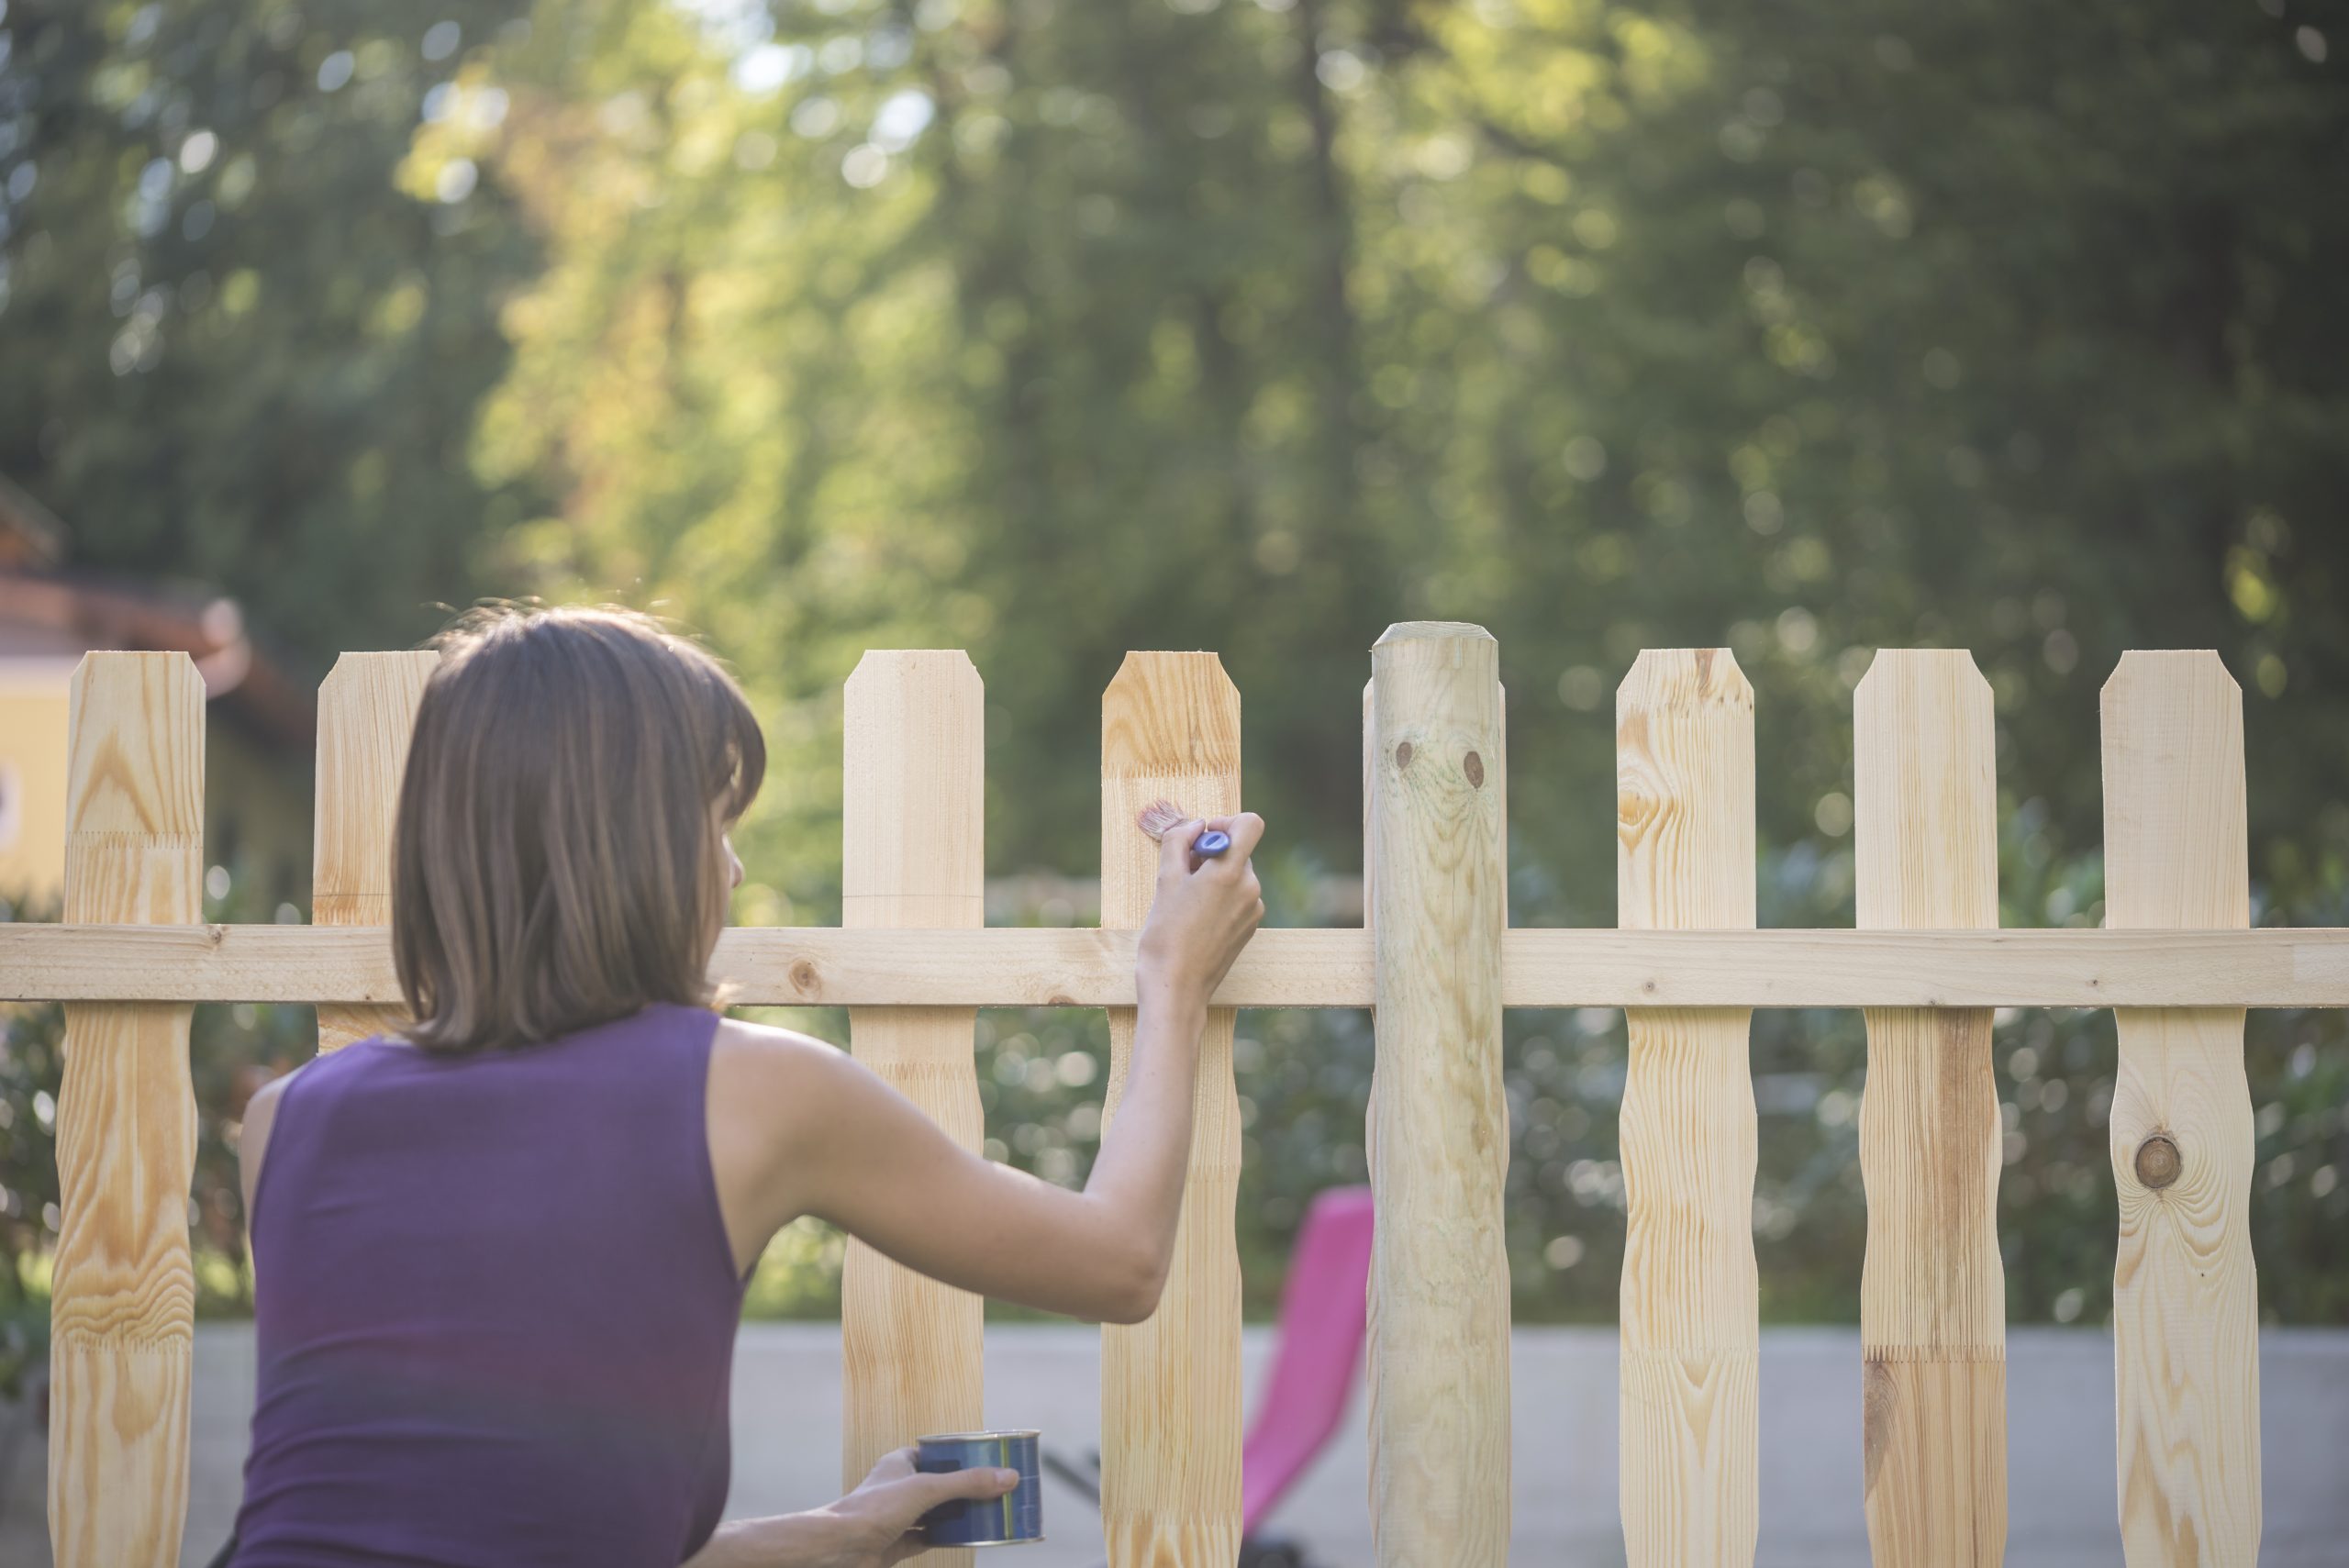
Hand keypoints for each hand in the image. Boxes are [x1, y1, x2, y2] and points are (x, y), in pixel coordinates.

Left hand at [828, 1448, 1019, 1566]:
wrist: (841, 1547)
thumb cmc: (876, 1508)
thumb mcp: (927, 1489)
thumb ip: (967, 1483)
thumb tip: (1008, 1477)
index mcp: (901, 1463)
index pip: (935, 1454)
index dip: (959, 1457)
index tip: (986, 1463)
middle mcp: (899, 1487)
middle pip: (939, 1486)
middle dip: (964, 1490)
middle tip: (994, 1492)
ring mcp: (897, 1516)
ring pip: (934, 1513)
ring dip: (957, 1516)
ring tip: (987, 1515)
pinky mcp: (897, 1542)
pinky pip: (928, 1538)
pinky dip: (945, 1538)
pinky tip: (966, 1539)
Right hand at [1135, 811, 1265, 1004]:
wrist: (1177, 986)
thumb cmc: (1166, 935)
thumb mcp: (1165, 880)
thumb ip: (1178, 842)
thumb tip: (1194, 825)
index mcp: (1231, 873)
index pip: (1250, 824)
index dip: (1226, 822)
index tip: (1203, 837)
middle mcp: (1250, 888)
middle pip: (1239, 851)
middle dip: (1212, 854)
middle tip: (1183, 872)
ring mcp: (1253, 910)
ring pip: (1237, 876)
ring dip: (1215, 877)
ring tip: (1186, 901)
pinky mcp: (1250, 927)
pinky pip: (1239, 898)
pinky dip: (1221, 898)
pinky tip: (1197, 918)